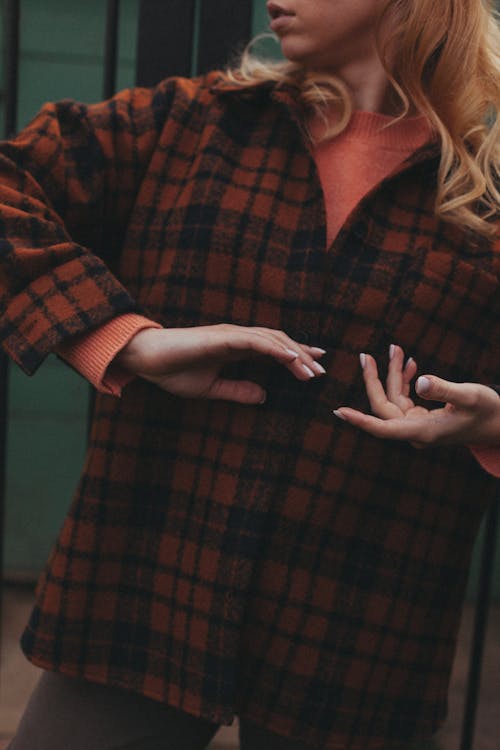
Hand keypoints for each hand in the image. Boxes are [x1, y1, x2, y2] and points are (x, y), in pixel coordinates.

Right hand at [113, 323, 325, 402]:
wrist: (147, 360)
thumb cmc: (173, 371)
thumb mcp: (212, 389)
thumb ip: (237, 391)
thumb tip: (264, 396)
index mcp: (235, 348)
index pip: (273, 350)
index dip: (296, 356)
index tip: (315, 367)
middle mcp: (237, 337)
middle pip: (279, 343)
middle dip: (302, 356)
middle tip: (321, 372)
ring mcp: (231, 335)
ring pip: (272, 341)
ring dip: (295, 354)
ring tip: (312, 370)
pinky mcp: (222, 337)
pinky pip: (255, 341)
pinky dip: (275, 348)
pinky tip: (291, 358)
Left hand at [333, 344, 499, 447]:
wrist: (498, 424)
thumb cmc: (487, 411)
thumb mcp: (469, 395)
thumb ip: (443, 388)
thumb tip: (419, 381)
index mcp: (422, 431)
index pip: (383, 428)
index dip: (360, 420)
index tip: (339, 411)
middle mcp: (415, 430)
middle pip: (383, 407)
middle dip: (374, 380)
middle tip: (365, 355)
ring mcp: (417, 424)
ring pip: (394, 399)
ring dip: (393, 374)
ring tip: (395, 348)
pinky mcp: (422, 418)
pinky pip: (404, 398)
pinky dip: (404, 380)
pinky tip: (408, 363)